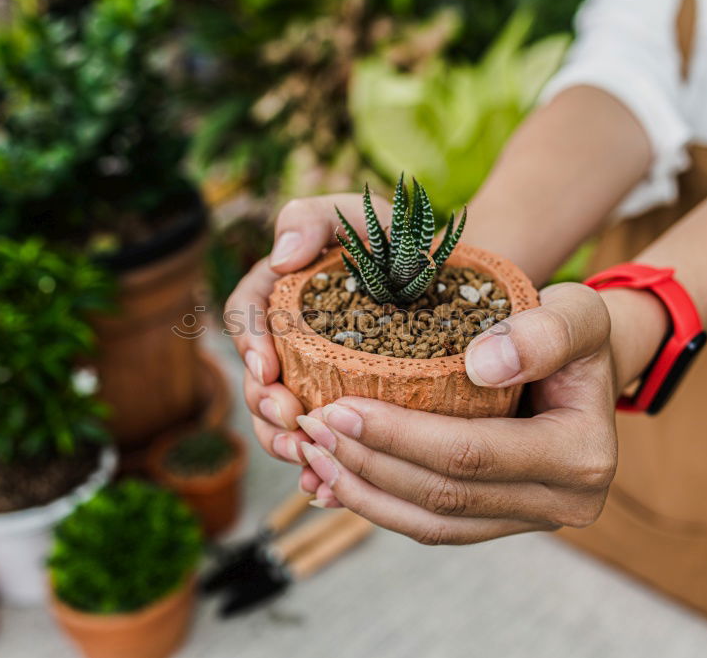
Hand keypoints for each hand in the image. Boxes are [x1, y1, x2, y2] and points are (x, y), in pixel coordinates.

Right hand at [225, 193, 391, 464]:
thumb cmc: (405, 242)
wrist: (460, 281)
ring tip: (307, 460)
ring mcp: (315, 379)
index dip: (247, 344)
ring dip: (284, 444)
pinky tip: (326, 488)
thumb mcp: (362, 217)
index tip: (266, 367)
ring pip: (282, 419)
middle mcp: (291, 340)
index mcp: (282, 293)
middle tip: (289, 419)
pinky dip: (320, 468)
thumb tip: (281, 258)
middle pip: (257, 378)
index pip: (246, 314)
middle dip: (264, 405)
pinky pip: (323, 444)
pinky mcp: (344, 410)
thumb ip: (314, 218)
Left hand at [294, 283, 619, 544]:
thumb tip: (483, 366)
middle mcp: (563, 503)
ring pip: (431, 523)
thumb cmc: (573, 331)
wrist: (585, 366)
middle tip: (308, 429)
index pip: (471, 453)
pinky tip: (334, 481)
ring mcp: (531, 521)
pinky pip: (433, 527)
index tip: (338, 407)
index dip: (398, 437)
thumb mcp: (575, 310)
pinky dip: (380, 506)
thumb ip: (544, 333)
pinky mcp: (501, 523)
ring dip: (362, 493)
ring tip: (311, 456)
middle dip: (367, 464)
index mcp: (581, 455)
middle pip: (444, 495)